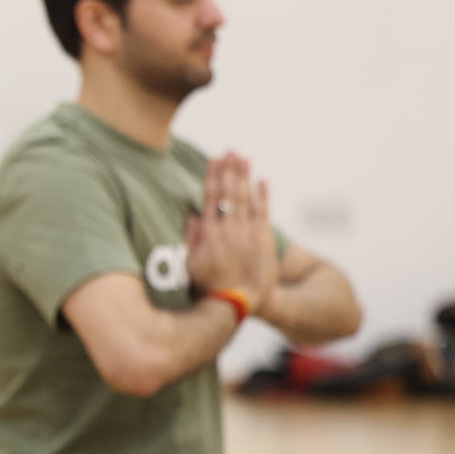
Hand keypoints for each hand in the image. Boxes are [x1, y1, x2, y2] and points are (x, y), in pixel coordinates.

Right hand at [185, 152, 277, 311]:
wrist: (237, 303)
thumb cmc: (210, 287)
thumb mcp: (191, 266)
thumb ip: (192, 240)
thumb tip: (192, 217)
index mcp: (209, 234)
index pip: (211, 198)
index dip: (213, 177)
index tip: (213, 160)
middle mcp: (228, 229)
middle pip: (229, 193)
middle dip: (229, 170)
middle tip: (230, 150)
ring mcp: (247, 233)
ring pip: (245, 198)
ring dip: (244, 175)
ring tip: (243, 157)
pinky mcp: (263, 239)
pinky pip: (264, 212)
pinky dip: (263, 195)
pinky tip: (261, 180)